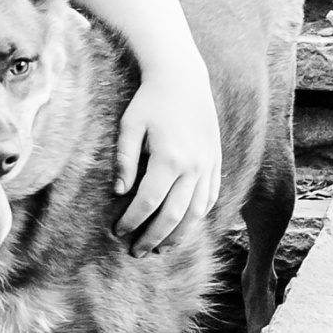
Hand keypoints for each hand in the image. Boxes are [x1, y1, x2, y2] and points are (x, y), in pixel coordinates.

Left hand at [114, 59, 222, 256]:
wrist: (184, 80)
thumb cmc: (149, 102)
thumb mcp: (128, 126)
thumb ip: (124, 160)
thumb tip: (119, 193)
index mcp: (169, 158)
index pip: (148, 201)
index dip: (132, 221)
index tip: (117, 232)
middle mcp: (193, 166)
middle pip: (175, 215)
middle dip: (154, 237)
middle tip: (136, 253)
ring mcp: (208, 165)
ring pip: (197, 212)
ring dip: (179, 235)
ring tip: (160, 249)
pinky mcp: (216, 162)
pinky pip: (211, 197)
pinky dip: (199, 217)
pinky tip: (185, 228)